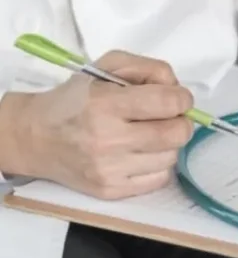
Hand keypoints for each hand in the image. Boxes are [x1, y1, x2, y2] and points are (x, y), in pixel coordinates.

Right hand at [0, 51, 194, 198]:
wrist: (35, 137)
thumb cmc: (76, 98)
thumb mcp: (107, 67)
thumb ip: (149, 69)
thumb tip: (178, 89)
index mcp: (105, 104)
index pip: (168, 102)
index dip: (182, 98)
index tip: (177, 98)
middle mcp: (107, 139)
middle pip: (176, 134)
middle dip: (181, 122)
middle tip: (169, 118)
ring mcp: (108, 169)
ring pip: (170, 157)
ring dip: (168, 144)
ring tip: (149, 135)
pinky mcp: (110, 190)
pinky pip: (159, 180)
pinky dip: (158, 165)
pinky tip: (141, 153)